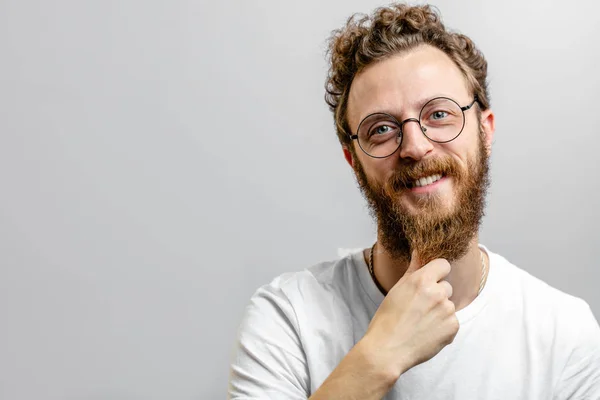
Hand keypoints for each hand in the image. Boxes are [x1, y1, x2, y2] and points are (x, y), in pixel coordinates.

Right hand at [362, 251, 458, 375]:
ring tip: (421, 323)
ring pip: (449, 305)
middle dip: (437, 295)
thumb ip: (413, 269)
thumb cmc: (387, 319)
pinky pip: (452, 322)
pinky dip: (443, 327)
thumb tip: (419, 251)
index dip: (437, 272)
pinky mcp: (453, 328)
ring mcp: (447, 311)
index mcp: (422, 280)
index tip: (430, 280)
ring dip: (440, 312)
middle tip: (419, 308)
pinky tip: (427, 333)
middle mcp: (437, 293)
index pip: (443, 264)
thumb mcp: (397, 289)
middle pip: (446, 286)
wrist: (387, 350)